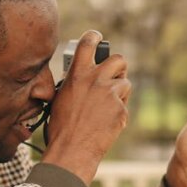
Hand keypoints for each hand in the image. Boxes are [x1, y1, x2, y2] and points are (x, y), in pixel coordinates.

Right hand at [43, 30, 130, 183]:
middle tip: (114, 76)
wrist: (72, 149)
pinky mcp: (121, 109)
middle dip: (119, 66)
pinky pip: (124, 105)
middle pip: (118, 59)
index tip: (98, 38)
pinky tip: (106, 123)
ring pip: (125, 83)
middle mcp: (96, 79)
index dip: (94, 37)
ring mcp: (110, 94)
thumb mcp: (61, 97)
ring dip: (119, 93)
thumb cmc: (61, 127)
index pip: (88, 43)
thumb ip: (74, 83)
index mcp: (77, 74)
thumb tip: (82, 78)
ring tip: (106, 107)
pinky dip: (118, 113)